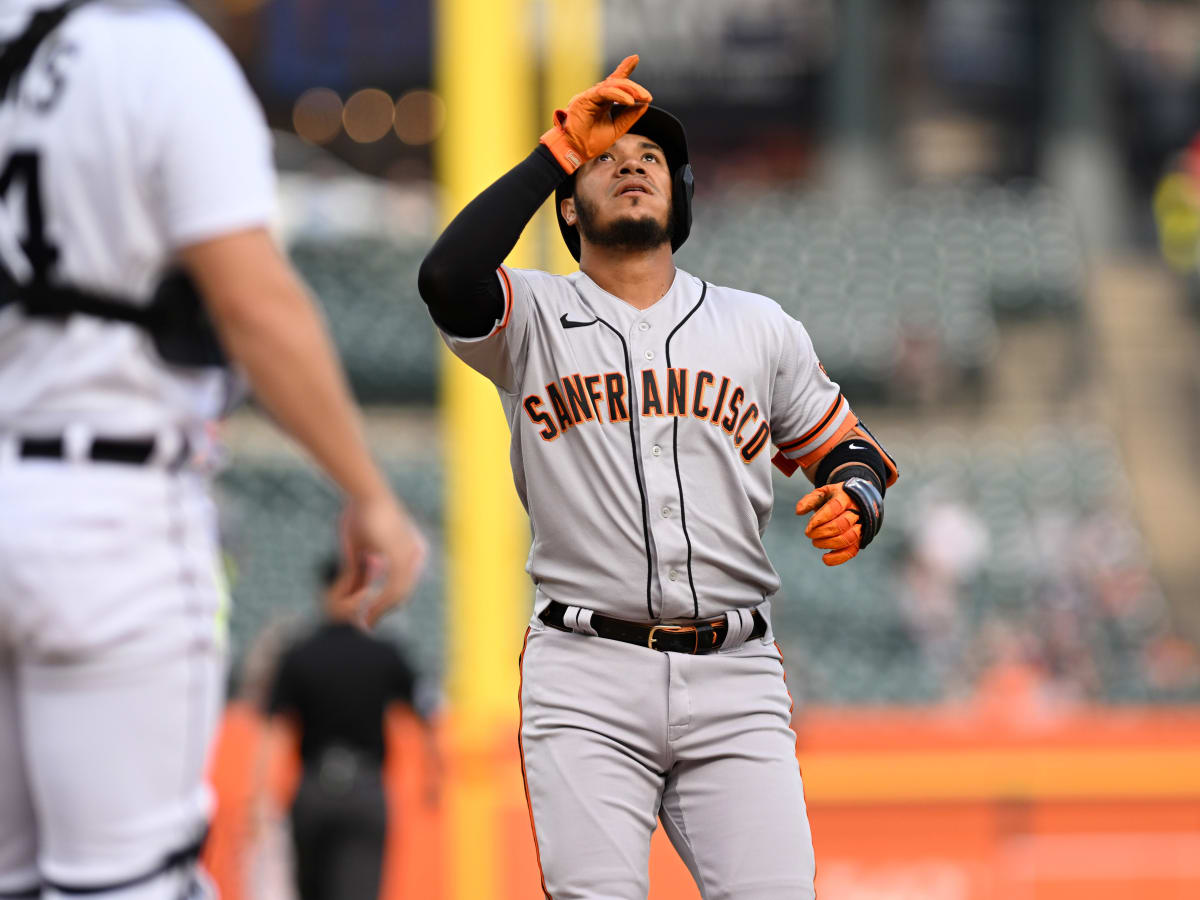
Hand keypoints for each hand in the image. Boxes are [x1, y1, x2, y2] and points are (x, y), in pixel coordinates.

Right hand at [336, 495, 427, 626]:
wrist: (364, 493)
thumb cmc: (359, 515)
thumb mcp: (358, 551)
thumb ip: (360, 573)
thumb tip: (355, 597)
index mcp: (410, 553)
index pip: (401, 586)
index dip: (384, 605)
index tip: (368, 620)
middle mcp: (416, 555)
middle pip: (401, 594)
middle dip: (381, 612)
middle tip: (365, 625)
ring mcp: (410, 555)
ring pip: (397, 595)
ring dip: (378, 610)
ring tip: (364, 621)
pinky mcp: (401, 556)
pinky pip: (391, 588)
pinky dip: (378, 601)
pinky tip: (365, 609)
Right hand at [540, 54, 652, 172]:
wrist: (575, 152)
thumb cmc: (590, 143)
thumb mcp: (616, 128)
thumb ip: (629, 116)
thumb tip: (644, 104)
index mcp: (602, 102)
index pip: (615, 83)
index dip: (624, 69)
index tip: (635, 58)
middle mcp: (595, 96)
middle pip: (617, 83)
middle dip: (634, 88)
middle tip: (647, 96)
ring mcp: (589, 96)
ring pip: (611, 85)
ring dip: (629, 90)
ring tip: (642, 98)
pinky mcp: (584, 99)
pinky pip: (604, 92)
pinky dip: (618, 95)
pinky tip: (629, 101)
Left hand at [795, 483, 861, 565]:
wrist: (854, 501)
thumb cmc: (834, 498)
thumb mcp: (823, 493)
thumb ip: (810, 500)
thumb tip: (798, 511)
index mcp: (846, 496)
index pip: (835, 507)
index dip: (820, 518)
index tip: (809, 527)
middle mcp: (856, 511)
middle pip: (842, 524)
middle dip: (822, 532)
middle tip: (809, 534)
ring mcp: (860, 525)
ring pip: (849, 538)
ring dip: (829, 544)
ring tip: (815, 543)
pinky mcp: (860, 539)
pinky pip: (852, 551)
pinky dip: (838, 558)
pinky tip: (825, 558)